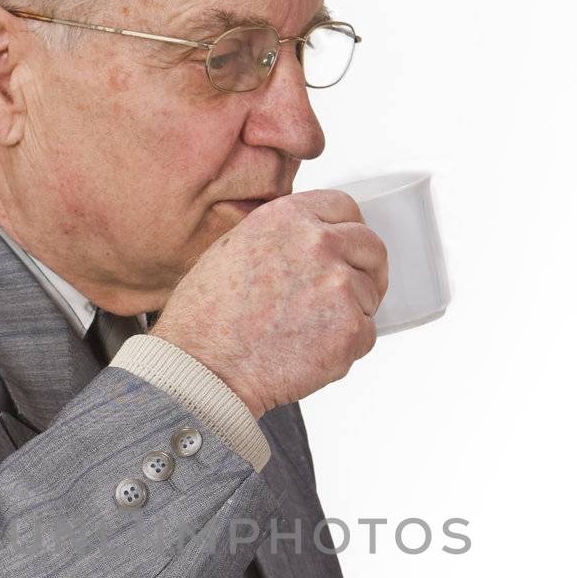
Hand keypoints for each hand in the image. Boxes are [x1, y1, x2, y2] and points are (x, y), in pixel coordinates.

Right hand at [147, 189, 387, 416]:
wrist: (205, 368)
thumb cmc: (207, 318)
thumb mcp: (234, 248)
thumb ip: (283, 237)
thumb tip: (312, 244)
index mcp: (289, 218)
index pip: (345, 209)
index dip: (347, 232)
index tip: (345, 250)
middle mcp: (319, 244)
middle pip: (371, 247)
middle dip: (364, 270)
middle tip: (343, 295)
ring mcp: (340, 286)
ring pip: (370, 294)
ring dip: (349, 313)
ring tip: (306, 332)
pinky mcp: (351, 329)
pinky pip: (367, 334)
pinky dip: (346, 347)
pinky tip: (309, 352)